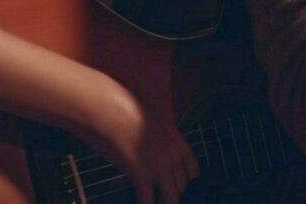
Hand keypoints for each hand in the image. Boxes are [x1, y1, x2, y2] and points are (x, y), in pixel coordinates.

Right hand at [79, 74, 198, 203]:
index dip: (186, 183)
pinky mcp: (141, 174)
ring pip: (171, 198)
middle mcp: (173, 154)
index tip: (177, 188)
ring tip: (153, 201)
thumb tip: (154, 153)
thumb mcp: (153, 123)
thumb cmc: (127, 112)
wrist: (111, 110)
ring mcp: (159, 165)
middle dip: (172, 193)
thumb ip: (159, 141)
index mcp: (178, 141)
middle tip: (160, 196)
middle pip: (182, 186)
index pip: (193, 171)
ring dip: (162, 201)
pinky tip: (139, 202)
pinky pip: (148, 200)